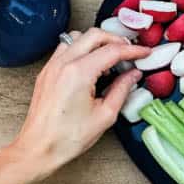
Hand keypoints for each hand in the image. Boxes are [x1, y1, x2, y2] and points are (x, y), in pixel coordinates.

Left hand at [9, 28, 149, 176]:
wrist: (39, 148)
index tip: (144, 53)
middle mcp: (63, 64)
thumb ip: (122, 90)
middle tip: (129, 53)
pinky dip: (80, 49)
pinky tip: (90, 65)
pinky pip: (65, 49)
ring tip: (110, 58)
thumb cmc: (67, 137)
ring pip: (77, 38)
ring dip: (96, 42)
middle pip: (94, 35)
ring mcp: (52, 66)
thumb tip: (132, 75)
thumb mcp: (105, 115)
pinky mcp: (46, 72)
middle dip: (116, 40)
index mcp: (79, 73)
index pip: (112, 50)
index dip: (133, 50)